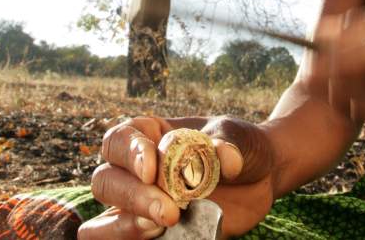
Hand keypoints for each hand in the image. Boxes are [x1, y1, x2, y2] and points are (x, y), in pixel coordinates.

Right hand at [77, 115, 274, 238]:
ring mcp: (141, 207)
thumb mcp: (237, 137)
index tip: (151, 169)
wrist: (261, 175)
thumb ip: (227, 144)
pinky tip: (163, 239)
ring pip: (102, 224)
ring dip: (127, 227)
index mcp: (148, 135)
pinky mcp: (153, 235)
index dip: (129, 154)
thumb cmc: (241, 145)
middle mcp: (135, 171)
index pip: (118, 140)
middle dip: (134, 197)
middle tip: (171, 211)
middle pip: (106, 182)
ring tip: (168, 224)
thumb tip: (226, 160)